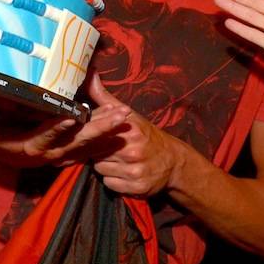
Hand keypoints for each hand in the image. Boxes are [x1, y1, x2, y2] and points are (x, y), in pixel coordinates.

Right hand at [0, 75, 130, 167]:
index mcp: (27, 146)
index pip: (46, 135)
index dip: (60, 126)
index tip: (76, 115)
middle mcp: (46, 154)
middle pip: (75, 142)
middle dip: (98, 128)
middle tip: (119, 114)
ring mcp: (57, 157)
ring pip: (85, 146)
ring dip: (105, 132)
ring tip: (124, 116)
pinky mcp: (63, 155)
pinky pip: (86, 149)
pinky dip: (101, 140)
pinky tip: (117, 127)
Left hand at [87, 77, 186, 195]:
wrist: (173, 162)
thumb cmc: (145, 135)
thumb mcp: (129, 114)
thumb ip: (105, 98)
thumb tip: (90, 75)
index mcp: (129, 129)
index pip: (97, 133)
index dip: (93, 135)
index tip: (93, 135)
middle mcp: (133, 150)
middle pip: (96, 152)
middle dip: (97, 150)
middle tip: (105, 148)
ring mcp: (135, 170)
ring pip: (100, 169)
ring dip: (103, 165)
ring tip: (114, 159)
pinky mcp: (137, 187)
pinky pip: (109, 184)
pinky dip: (112, 180)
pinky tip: (120, 172)